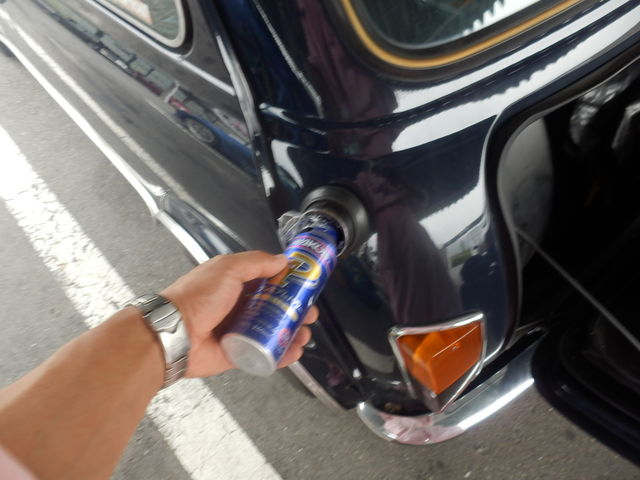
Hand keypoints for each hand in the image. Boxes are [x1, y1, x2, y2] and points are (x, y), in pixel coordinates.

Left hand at [161, 251, 317, 376]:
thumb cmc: (198, 297)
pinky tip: (294, 352)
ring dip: (292, 333)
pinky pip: (265, 353)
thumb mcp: (227, 269)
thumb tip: (283, 260)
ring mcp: (240, 331)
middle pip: (275, 308)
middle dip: (296, 311)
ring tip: (304, 335)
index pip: (269, 281)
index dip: (289, 284)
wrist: (174, 334)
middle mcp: (239, 306)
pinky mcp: (239, 354)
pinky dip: (281, 354)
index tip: (306, 287)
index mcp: (236, 283)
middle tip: (309, 314)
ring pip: (273, 331)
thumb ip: (256, 262)